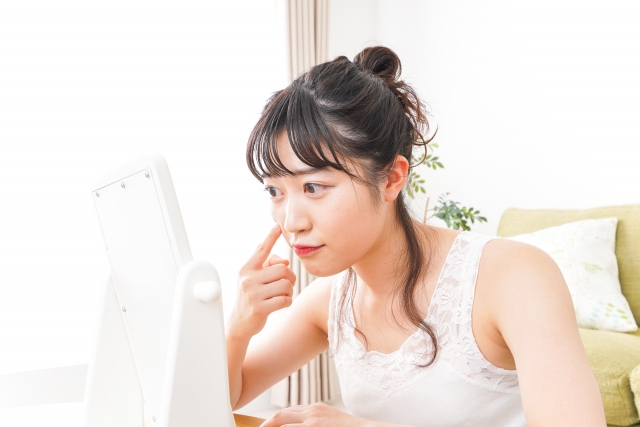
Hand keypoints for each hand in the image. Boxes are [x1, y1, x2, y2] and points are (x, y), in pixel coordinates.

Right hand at [227, 223, 295, 338]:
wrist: (239, 324)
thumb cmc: (251, 297)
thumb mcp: (255, 279)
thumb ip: (268, 266)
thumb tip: (286, 261)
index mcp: (246, 269)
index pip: (261, 249)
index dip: (270, 236)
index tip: (277, 225)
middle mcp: (248, 279)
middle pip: (283, 269)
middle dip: (290, 277)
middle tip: (286, 284)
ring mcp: (253, 294)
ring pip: (286, 285)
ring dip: (289, 291)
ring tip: (281, 295)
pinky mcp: (259, 308)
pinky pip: (285, 299)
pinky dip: (287, 301)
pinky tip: (280, 304)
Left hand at [260, 402, 369, 426]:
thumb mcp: (331, 423)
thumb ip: (317, 422)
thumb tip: (306, 425)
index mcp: (316, 409)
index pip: (289, 412)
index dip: (275, 421)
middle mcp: (312, 411)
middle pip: (281, 415)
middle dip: (267, 424)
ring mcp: (313, 419)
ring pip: (282, 420)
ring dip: (271, 426)